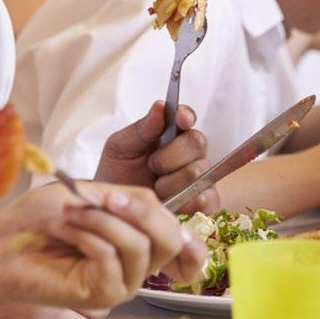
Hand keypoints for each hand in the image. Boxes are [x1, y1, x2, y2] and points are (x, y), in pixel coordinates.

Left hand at [0, 181, 206, 311]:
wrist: (3, 244)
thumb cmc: (41, 218)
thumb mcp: (93, 194)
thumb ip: (133, 200)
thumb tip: (163, 208)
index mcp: (138, 240)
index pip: (186, 244)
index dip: (191, 233)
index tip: (166, 210)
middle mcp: (136, 265)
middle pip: (172, 240)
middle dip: (142, 212)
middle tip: (108, 198)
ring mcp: (123, 282)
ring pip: (140, 247)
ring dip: (102, 221)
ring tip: (70, 213)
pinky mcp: (103, 295)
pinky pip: (112, 258)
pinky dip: (88, 235)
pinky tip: (65, 230)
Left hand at [95, 101, 219, 213]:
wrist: (114, 212)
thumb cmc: (117, 177)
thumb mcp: (120, 150)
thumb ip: (140, 129)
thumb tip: (160, 106)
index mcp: (169, 134)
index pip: (185, 117)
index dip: (185, 116)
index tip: (180, 118)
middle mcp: (189, 154)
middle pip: (197, 142)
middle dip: (171, 155)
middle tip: (152, 165)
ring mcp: (200, 178)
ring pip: (199, 171)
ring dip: (171, 182)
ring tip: (154, 189)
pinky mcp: (205, 205)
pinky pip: (204, 198)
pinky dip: (183, 201)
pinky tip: (168, 202)